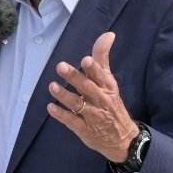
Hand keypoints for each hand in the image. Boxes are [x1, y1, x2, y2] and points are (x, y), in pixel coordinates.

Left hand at [46, 31, 138, 162]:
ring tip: (52, 86)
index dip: (93, 68)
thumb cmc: (111, 103)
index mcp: (108, 86)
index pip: (101, 75)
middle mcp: (101, 99)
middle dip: (74, 77)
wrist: (122, 137)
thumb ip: (103, 57)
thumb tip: (108, 34)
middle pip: (87, 87)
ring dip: (64, 95)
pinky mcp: (85, 129)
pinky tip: (51, 108)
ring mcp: (93, 116)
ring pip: (77, 104)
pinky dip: (61, 115)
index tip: (85, 60)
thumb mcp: (109, 80)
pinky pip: (72, 121)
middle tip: (61, 66)